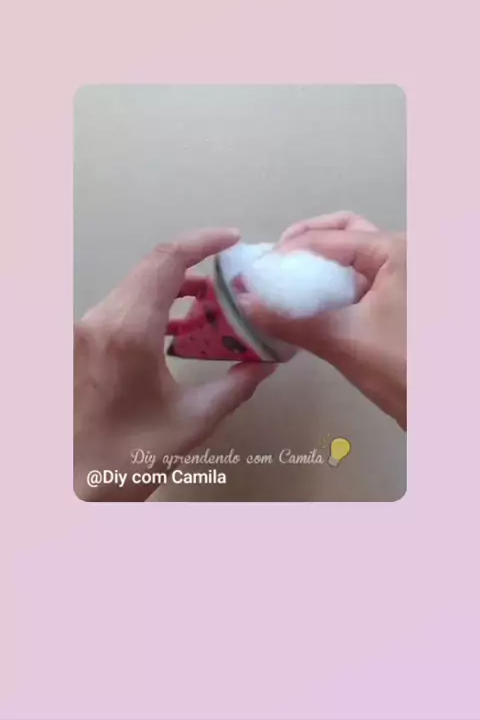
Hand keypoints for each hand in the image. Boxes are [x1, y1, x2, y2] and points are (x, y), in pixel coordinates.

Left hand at [74, 228, 274, 500]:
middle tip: (230, 277)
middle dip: (195, 266)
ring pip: (135, 286)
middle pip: (151, 269)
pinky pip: (121, 306)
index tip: (233, 238)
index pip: (167, 261)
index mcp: (128, 332)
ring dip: (173, 287)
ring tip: (211, 307)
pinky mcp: (79, 341)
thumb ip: (235, 385)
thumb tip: (267, 362)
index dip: (203, 241)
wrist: (70, 486)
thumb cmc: (129, 458)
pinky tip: (178, 330)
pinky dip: (152, 305)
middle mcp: (99, 320)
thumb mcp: (192, 422)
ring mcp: (84, 329)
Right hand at [240, 212, 405, 428]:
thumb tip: (245, 304)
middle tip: (276, 262)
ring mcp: (404, 277)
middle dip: (307, 242)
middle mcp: (404, 255)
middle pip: (345, 232)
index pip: (331, 237)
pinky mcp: (399, 300)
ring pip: (353, 257)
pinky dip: (331, 285)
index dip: (290, 251)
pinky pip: (359, 281)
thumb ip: (290, 320)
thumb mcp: (342, 340)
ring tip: (286, 279)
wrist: (441, 410)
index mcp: (397, 251)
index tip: (258, 272)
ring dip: (318, 264)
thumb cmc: (401, 368)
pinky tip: (305, 303)